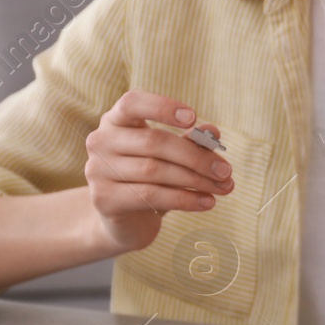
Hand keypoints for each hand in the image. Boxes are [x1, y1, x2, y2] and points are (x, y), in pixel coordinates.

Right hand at [83, 90, 233, 253]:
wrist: (127, 222)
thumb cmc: (152, 179)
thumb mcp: (173, 157)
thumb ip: (190, 142)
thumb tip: (213, 131)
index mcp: (115, 120)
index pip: (132, 102)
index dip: (162, 107)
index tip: (193, 117)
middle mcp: (100, 141)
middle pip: (153, 141)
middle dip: (196, 156)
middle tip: (226, 170)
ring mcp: (97, 170)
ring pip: (155, 170)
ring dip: (196, 179)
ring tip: (224, 187)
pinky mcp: (103, 199)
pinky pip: (151, 195)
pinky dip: (185, 199)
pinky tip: (207, 202)